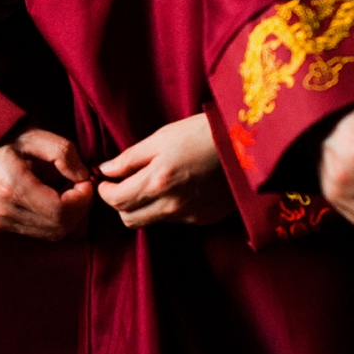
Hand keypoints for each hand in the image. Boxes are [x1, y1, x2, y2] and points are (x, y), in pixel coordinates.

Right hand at [0, 127, 94, 240]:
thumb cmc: (0, 138)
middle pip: (60, 228)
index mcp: (11, 185)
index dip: (82, 199)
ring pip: (52, 235)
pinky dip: (55, 220)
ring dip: (69, 215)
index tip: (84, 179)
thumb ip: (63, 151)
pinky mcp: (0, 227)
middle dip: (79, 208)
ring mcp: (0, 223)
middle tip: (80, 185)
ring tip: (67, 190)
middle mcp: (4, 211)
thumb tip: (83, 176)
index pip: (61, 211)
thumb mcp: (32, 134)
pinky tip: (53, 198)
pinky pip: (39, 233)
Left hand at [97, 114, 233, 227]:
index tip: (105, 181)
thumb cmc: (203, 132)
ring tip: (152, 183)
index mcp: (158, 181)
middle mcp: (171, 205)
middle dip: (120, 203)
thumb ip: (130, 157)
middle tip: (123, 184)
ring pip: (151, 221)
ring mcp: (189, 215)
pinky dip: (167, 207)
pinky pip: (174, 220)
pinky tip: (177, 187)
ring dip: (143, 206)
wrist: (249, 143)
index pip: (117, 200)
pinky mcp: (204, 219)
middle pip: (129, 219)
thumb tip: (105, 169)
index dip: (104, 192)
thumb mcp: (162, 137)